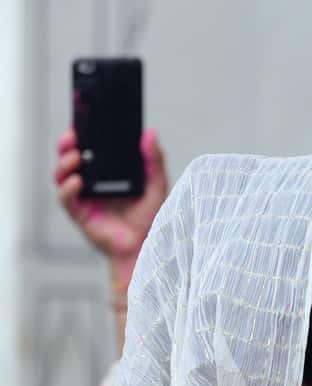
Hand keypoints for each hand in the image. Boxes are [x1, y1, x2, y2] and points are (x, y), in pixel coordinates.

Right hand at [53, 127, 168, 284]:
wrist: (146, 246)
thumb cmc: (151, 217)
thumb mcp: (157, 184)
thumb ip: (154, 160)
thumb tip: (150, 133)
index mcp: (106, 172)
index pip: (89, 148)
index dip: (81, 133)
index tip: (81, 119)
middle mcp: (91, 182)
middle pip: (69, 157)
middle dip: (66, 144)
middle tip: (72, 135)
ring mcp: (82, 197)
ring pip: (62, 175)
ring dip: (64, 163)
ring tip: (75, 156)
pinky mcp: (79, 213)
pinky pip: (66, 198)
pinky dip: (68, 188)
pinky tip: (77, 181)